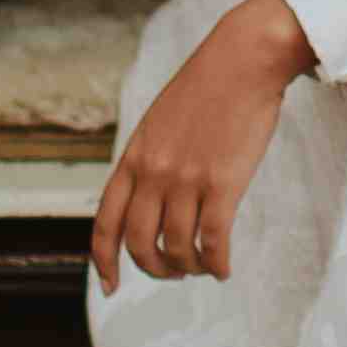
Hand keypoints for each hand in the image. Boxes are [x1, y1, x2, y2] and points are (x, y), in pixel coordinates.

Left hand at [93, 0, 313, 292]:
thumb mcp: (158, 123)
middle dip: (155, 268)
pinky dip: (217, 264)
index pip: (106, 222)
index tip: (110, 286)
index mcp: (134, 157)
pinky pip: (213, 241)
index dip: (105, 260)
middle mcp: (153, 173)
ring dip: (190, 267)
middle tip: (173, 272)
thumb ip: (149, 160)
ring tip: (204, 267)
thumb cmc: (207, 88)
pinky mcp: (222, 183)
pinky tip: (223, 268)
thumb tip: (149, 199)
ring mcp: (186, 179)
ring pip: (178, 248)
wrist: (242, 60)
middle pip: (140, 243)